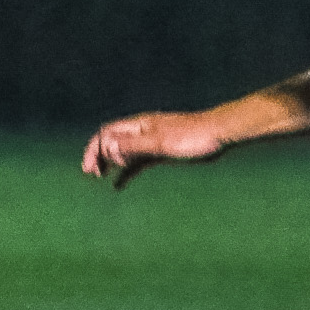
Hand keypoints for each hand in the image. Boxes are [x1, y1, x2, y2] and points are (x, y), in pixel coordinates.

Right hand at [81, 113, 224, 189]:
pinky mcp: (161, 152)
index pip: (107, 133)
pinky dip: (126, 172)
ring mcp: (151, 142)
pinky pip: (138, 162)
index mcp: (139, 125)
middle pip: (111, 141)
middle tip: (92, 174)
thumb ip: (134, 145)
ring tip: (100, 177)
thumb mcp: (160, 143)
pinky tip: (118, 185)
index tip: (91, 169)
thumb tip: (108, 148)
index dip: (94, 149)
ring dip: (109, 163)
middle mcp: (141, 131)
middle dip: (97, 155)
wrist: (218, 134)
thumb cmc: (191, 137)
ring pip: (123, 152)